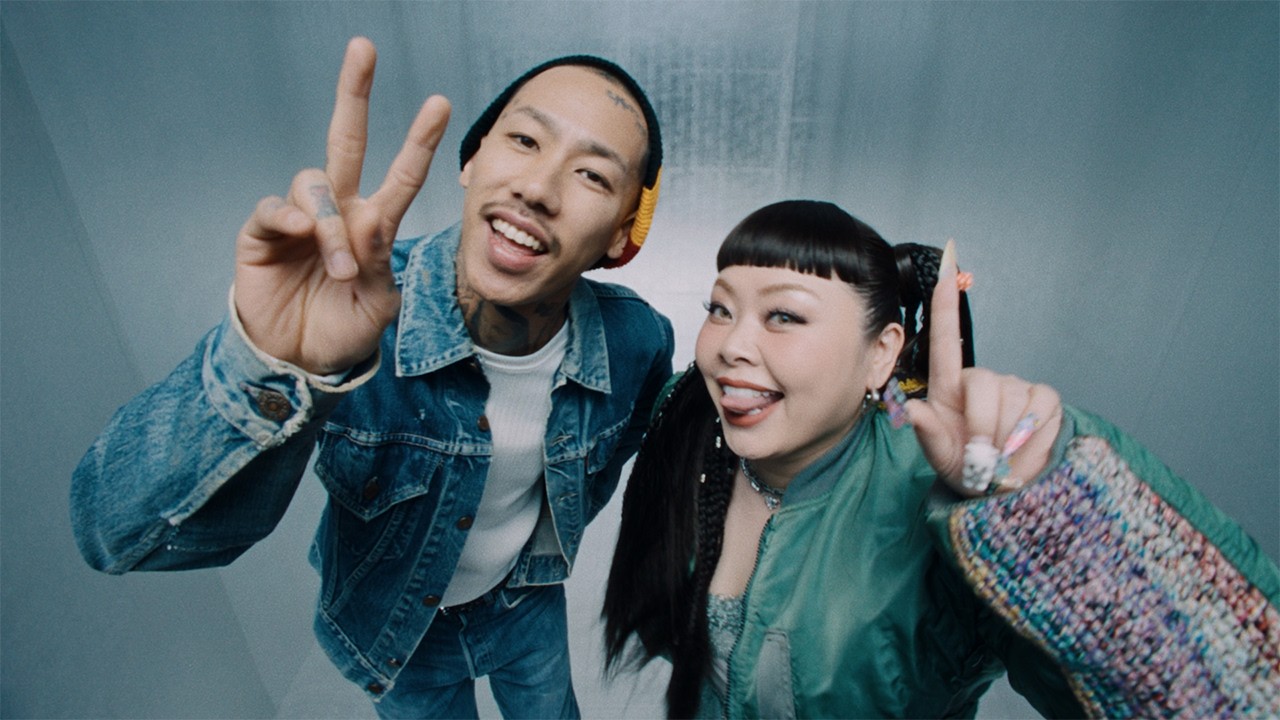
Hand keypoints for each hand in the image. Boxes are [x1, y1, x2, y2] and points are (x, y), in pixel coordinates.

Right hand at [234, 37, 451, 374]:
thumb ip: (378, 264)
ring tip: (340, 268)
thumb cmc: (344, 330)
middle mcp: (338, 212)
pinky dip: (288, 217)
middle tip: (364, 48)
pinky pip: (273, 207)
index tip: (442, 104)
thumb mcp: (377, 305)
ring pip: (316, 185)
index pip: (401, 175)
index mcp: (373, 227)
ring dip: (332, 225)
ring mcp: (299, 220)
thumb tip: (365, 223)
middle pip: (347, 140)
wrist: (300, 361)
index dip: (419, 141)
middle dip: (355, 93)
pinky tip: (297, 234)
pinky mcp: (262, 234)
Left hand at [903, 241, 1062, 495]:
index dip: (946, 303)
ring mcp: (1015, 386)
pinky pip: (1037, 411)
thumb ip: (927, 434)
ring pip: (1010, 401)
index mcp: (949, 387)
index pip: (945, 338)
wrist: (1001, 490)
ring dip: (1003, 440)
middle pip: (982, 386)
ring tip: (998, 459)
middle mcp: (982, 379)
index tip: (947, 265)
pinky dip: (1029, 439)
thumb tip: (915, 410)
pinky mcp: (1044, 399)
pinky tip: (1020, 452)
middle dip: (980, 428)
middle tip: (980, 457)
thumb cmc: (964, 467)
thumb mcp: (940, 456)